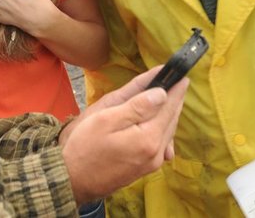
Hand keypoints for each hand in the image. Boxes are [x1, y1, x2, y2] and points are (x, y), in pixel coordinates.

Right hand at [59, 66, 186, 203]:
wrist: (72, 180)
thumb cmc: (84, 145)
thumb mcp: (106, 119)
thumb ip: (136, 106)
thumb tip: (162, 93)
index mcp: (149, 138)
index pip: (169, 107)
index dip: (175, 89)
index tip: (182, 75)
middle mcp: (157, 153)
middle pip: (172, 119)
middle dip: (173, 100)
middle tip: (174, 82)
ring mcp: (152, 163)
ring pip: (168, 132)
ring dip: (168, 113)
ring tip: (165, 97)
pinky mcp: (145, 169)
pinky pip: (161, 143)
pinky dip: (162, 128)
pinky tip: (156, 121)